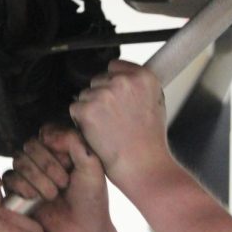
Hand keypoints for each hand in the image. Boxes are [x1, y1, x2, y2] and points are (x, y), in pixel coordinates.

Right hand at [3, 125, 119, 231]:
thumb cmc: (91, 199)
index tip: (71, 164)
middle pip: (31, 145)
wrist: (83, 231)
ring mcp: (28, 175)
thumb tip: (46, 134)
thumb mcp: (92, 166)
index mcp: (62, 148)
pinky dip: (22, 186)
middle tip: (64, 183)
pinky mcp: (16, 192)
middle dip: (47, 164)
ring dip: (37, 178)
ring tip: (52, 195)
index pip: (47, 132)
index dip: (55, 146)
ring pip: (19, 160)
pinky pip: (9, 178)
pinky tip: (36, 198)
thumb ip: (74, 141)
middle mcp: (43, 158)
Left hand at [69, 60, 173, 188]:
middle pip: (98, 80)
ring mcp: (104, 94)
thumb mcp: (156, 103)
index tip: (118, 99)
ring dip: (91, 109)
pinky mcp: (87, 109)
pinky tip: (98, 133)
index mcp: (143, 77)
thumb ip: (138, 86)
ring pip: (85, 95)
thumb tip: (122, 77)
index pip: (114, 66)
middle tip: (114, 119)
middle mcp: (124, 81)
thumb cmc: (150, 141)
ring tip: (109, 128)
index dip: (113, 84)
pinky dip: (82, 121)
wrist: (143, 165)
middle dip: (102, 97)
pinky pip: (75, 108)